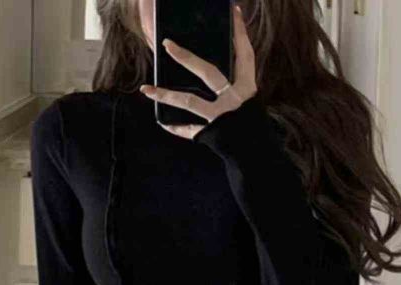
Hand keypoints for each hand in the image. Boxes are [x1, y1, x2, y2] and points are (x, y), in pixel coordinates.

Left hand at [139, 3, 256, 139]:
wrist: (254, 155)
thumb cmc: (249, 125)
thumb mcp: (247, 101)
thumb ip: (233, 83)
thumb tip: (205, 67)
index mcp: (247, 88)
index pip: (244, 55)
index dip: (240, 33)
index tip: (234, 12)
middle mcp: (234, 100)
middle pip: (208, 72)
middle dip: (187, 57)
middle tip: (167, 44)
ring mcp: (220, 117)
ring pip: (189, 102)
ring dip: (166, 94)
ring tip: (145, 89)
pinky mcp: (210, 134)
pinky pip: (188, 129)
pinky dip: (175, 127)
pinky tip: (162, 122)